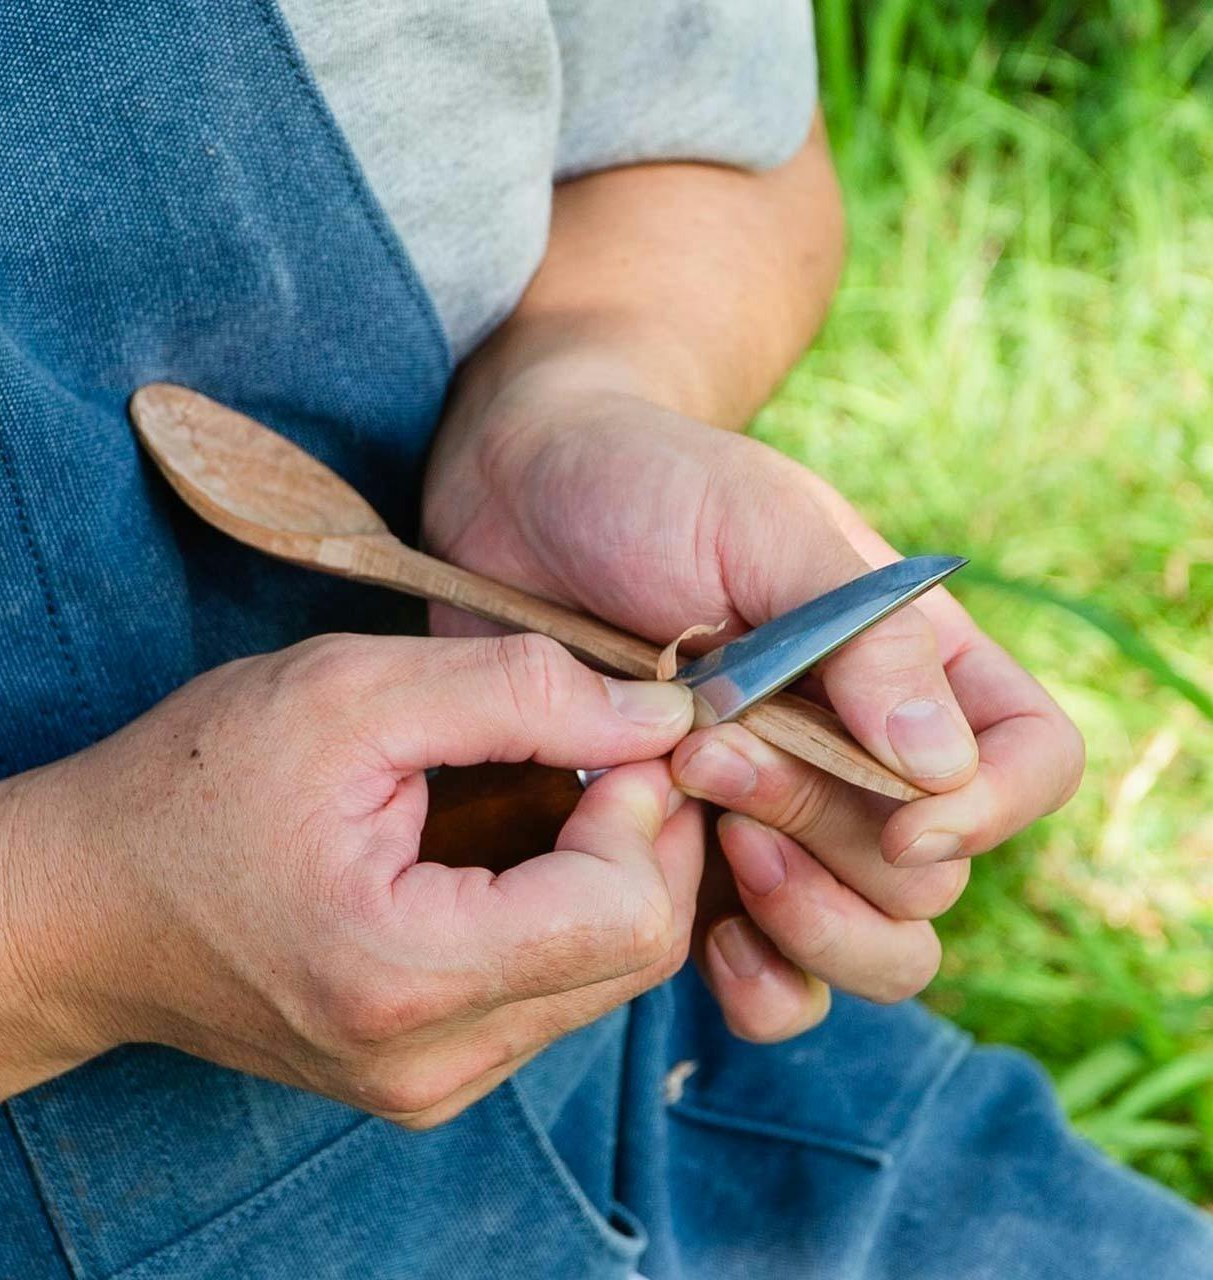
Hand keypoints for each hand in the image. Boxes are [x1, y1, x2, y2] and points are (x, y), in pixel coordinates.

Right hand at [0, 634, 700, 1133]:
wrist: (87, 905)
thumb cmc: (195, 785)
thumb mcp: (351, 693)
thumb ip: (522, 693)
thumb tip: (659, 714)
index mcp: (407, 972)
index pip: (627, 915)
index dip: (647, 809)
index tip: (613, 734)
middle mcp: (433, 1061)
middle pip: (638, 954)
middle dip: (650, 839)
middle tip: (608, 750)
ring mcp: (433, 1083)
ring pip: (609, 975)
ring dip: (612, 871)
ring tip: (555, 787)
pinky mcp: (430, 1077)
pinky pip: (557, 992)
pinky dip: (567, 910)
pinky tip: (518, 846)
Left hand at [424, 381, 1084, 1039]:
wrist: (522, 504)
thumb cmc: (651, 488)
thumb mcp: (762, 525)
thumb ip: (866, 636)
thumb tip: (943, 771)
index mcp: (913, 665)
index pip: (1031, 761)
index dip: (992, 808)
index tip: (902, 814)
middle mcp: (863, 757)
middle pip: (930, 875)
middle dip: (827, 835)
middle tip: (708, 753)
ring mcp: (783, 823)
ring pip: (872, 949)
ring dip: (802, 919)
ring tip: (697, 821)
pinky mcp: (698, 869)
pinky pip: (774, 983)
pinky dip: (755, 982)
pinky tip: (699, 932)